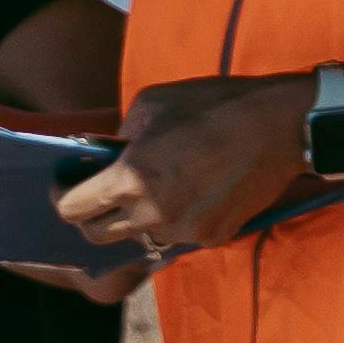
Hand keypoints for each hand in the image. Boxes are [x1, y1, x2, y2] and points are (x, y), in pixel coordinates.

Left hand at [51, 71, 312, 260]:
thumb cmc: (214, 105)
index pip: (73, 210)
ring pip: (139, 238)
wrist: (280, 127)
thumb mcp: (153, 104)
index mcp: (130, 179)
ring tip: (153, 189)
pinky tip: (189, 193)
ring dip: (135, 219)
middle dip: (91, 217)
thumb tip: (107, 154)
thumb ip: (121, 135)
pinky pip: (177, 237)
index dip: (63, 198)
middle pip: (97, 236)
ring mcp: (182, 232)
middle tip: (98, 196)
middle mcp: (152, 215)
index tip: (66, 187)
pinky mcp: (210, 239)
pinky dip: (173, 221)